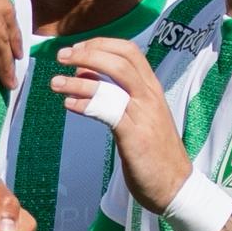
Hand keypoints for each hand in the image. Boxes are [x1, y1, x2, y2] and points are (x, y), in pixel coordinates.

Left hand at [52, 35, 190, 208]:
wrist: (176, 186)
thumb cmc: (154, 151)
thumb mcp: (137, 116)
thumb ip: (115, 94)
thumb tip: (85, 74)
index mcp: (151, 88)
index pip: (129, 51)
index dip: (101, 44)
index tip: (78, 48)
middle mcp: (149, 96)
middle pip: (120, 61)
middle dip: (87, 54)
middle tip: (62, 57)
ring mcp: (144, 115)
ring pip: (112, 84)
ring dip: (78, 81)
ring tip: (55, 82)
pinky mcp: (136, 136)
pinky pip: (108, 112)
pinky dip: (86, 105)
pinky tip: (68, 105)